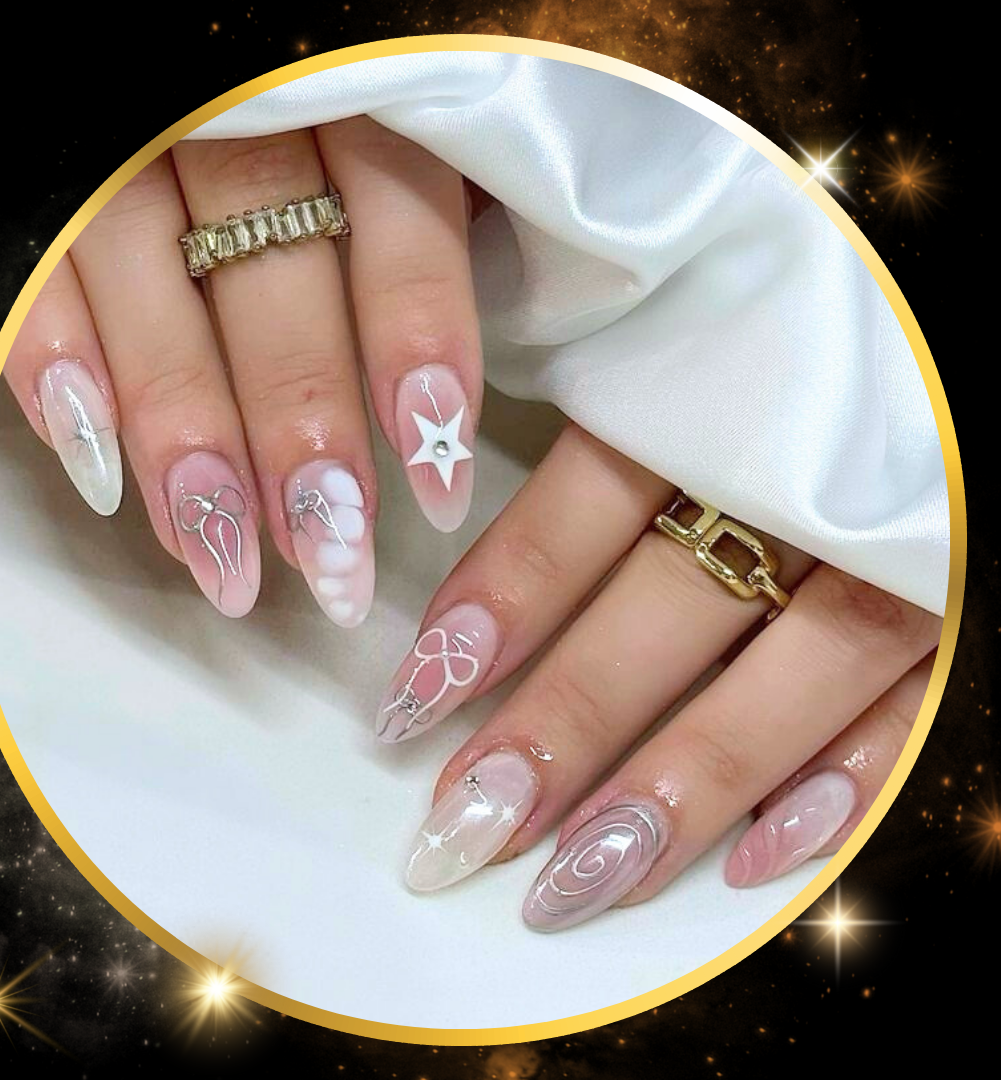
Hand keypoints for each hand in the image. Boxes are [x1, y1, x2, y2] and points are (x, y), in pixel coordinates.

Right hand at [2, 119, 481, 621]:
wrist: (196, 72)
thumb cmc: (311, 120)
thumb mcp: (391, 132)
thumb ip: (420, 219)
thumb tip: (457, 379)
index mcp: (345, 79)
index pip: (397, 210)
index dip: (419, 348)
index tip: (437, 489)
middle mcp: (230, 99)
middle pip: (271, 265)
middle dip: (301, 424)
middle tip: (330, 559)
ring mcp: (122, 135)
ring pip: (144, 273)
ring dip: (184, 428)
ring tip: (221, 560)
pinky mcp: (38, 175)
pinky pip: (31, 266)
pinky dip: (54, 363)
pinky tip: (96, 472)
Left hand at [378, 424, 939, 929]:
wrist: (960, 355)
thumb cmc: (790, 371)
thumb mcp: (690, 370)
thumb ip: (605, 436)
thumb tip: (469, 544)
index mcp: (723, 405)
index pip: (589, 505)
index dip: (500, 602)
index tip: (414, 700)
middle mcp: (804, 487)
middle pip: (668, 611)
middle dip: (564, 723)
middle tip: (465, 824)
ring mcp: (894, 558)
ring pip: (787, 680)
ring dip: (674, 788)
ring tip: (569, 884)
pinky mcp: (962, 614)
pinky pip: (915, 711)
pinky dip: (842, 788)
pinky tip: (751, 863)